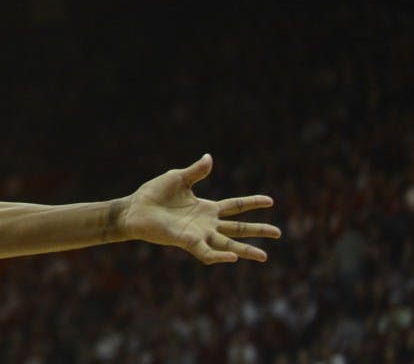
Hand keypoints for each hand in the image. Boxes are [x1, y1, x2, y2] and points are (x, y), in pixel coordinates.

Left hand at [121, 154, 279, 263]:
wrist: (135, 208)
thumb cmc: (154, 194)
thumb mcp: (178, 178)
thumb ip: (196, 171)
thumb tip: (210, 157)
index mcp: (206, 207)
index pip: (235, 206)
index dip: (252, 203)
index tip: (271, 201)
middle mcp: (206, 224)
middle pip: (238, 229)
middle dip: (258, 231)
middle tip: (279, 233)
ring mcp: (198, 234)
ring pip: (227, 245)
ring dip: (245, 251)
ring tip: (264, 256)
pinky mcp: (186, 242)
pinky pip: (206, 252)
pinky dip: (219, 256)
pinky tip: (232, 257)